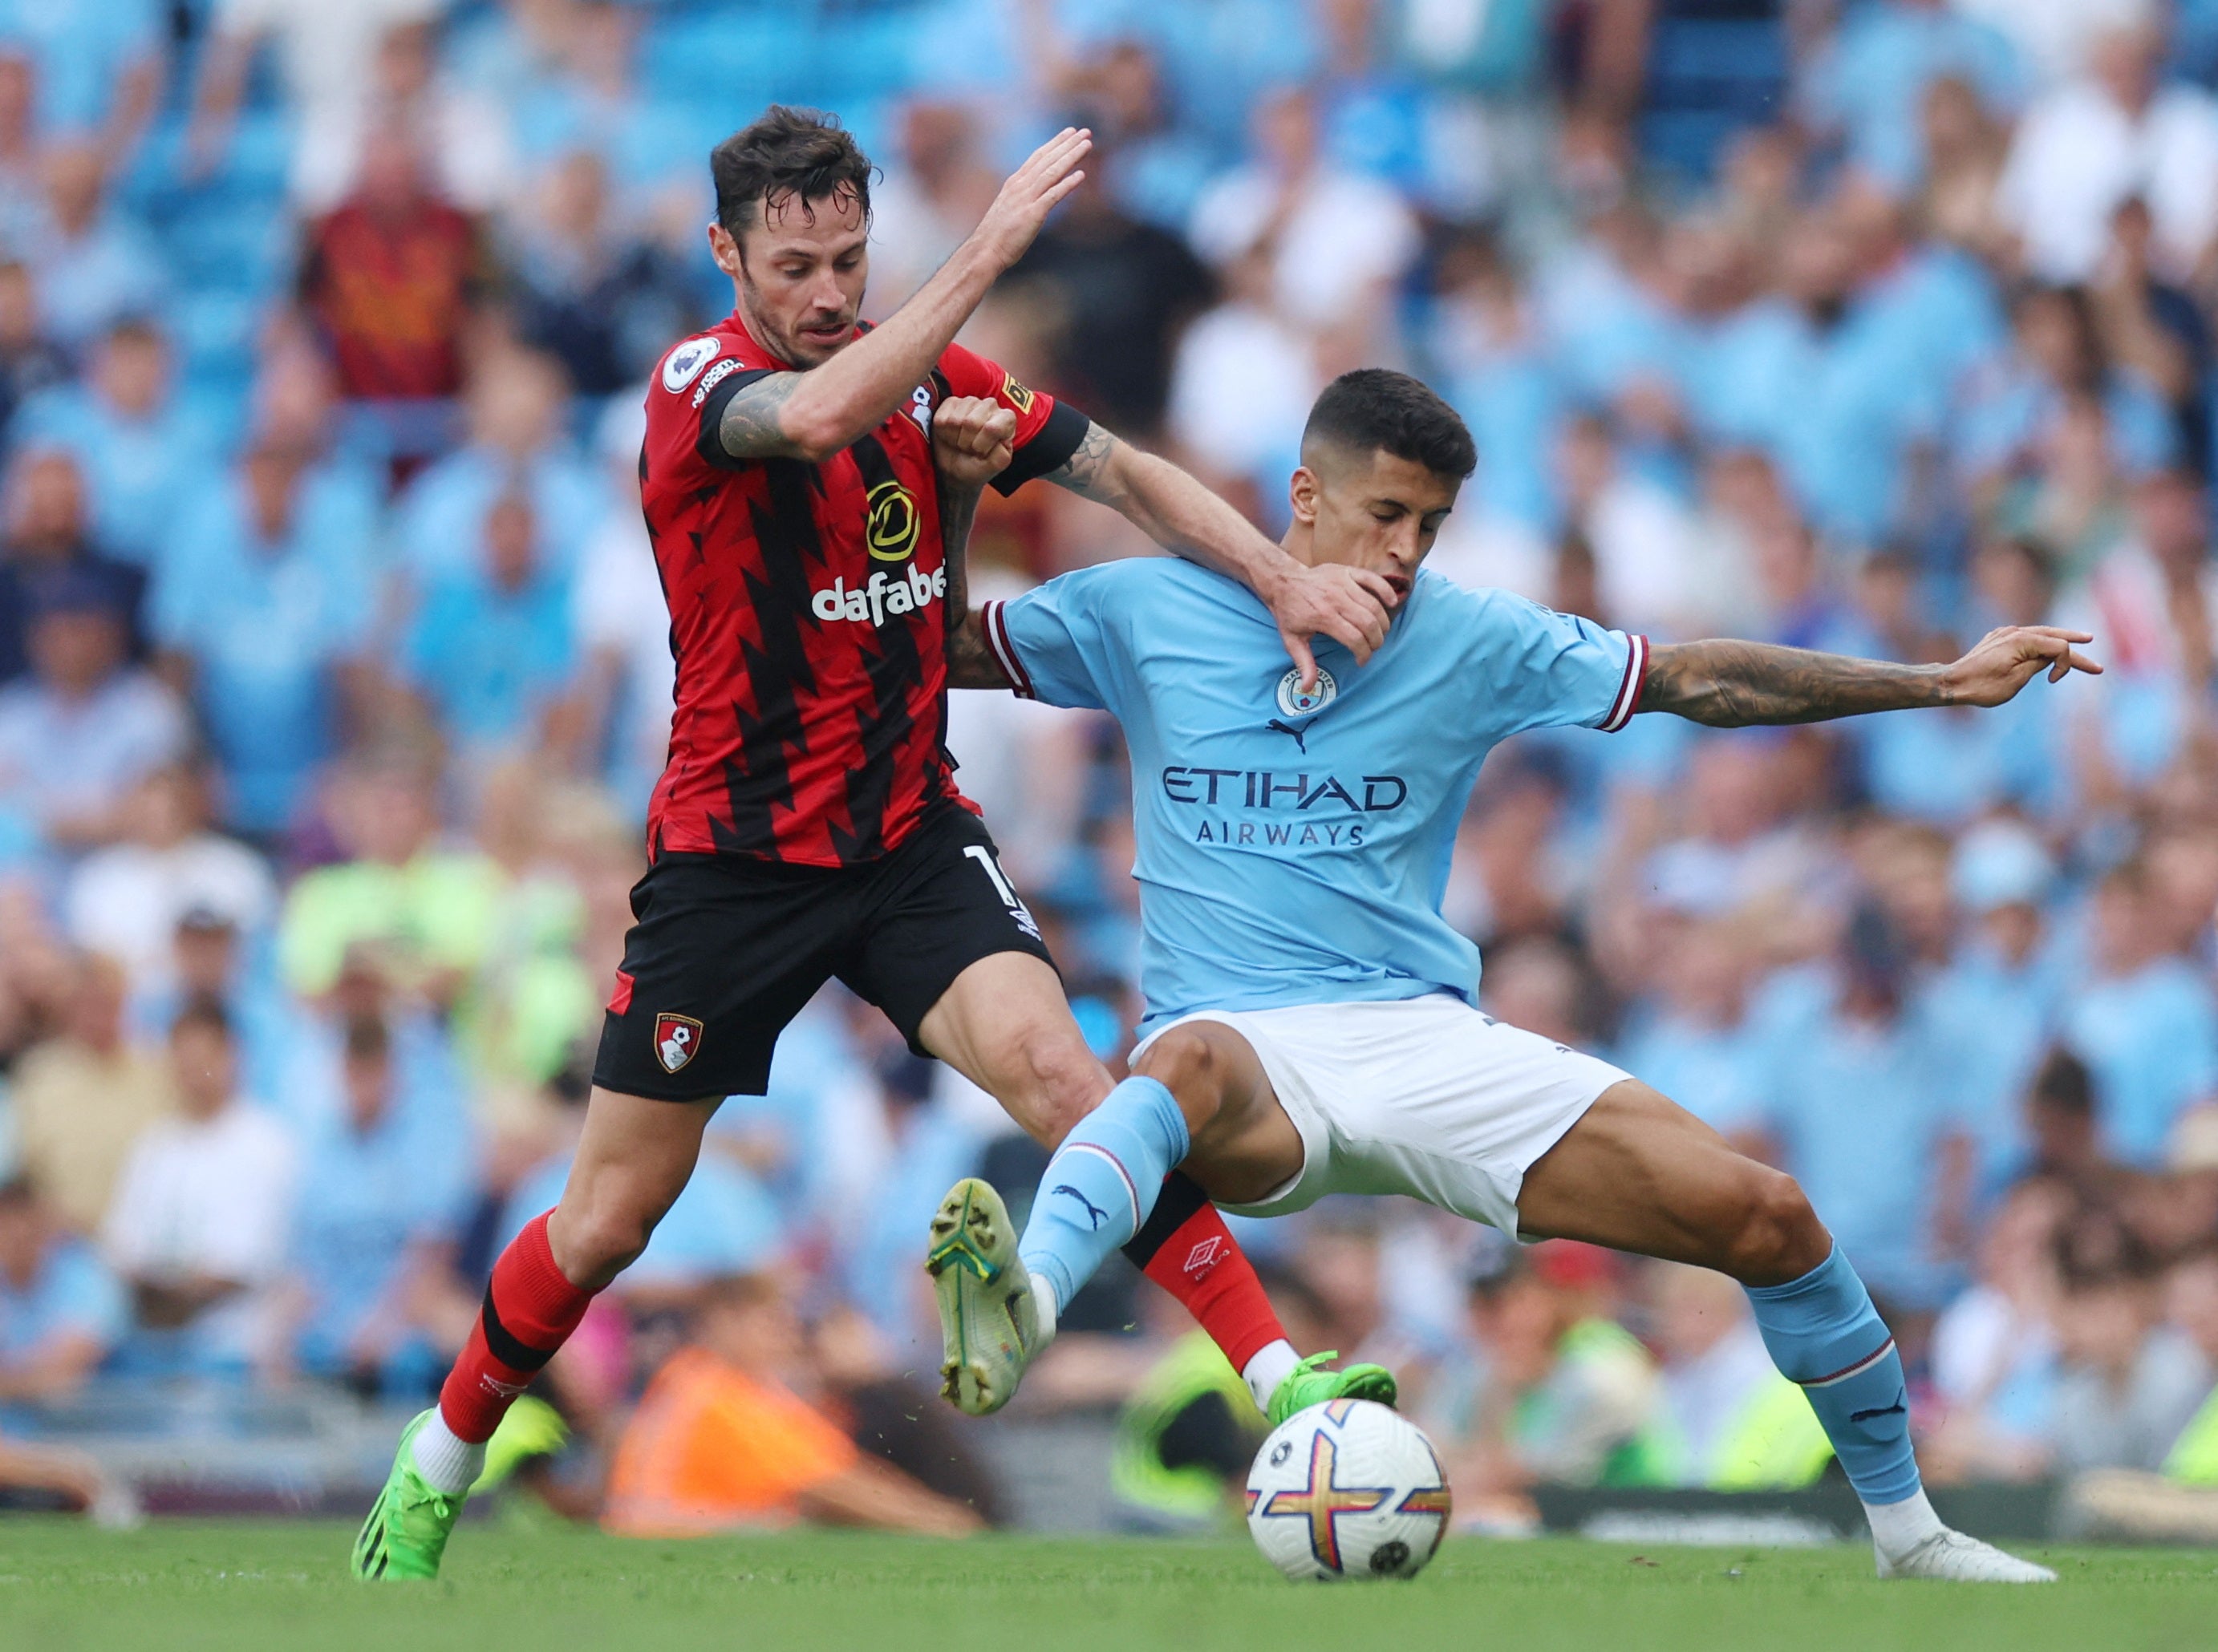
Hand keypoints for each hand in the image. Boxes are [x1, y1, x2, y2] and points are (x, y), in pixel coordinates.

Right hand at [933, 395, 1016, 487]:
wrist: (956, 469)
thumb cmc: (978, 466)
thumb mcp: (994, 467)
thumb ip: (1000, 457)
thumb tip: (994, 438)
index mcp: (1007, 419)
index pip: (992, 428)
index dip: (982, 446)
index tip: (981, 453)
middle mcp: (991, 405)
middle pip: (971, 422)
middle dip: (967, 443)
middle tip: (970, 449)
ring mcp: (970, 401)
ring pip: (955, 420)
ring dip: (955, 438)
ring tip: (961, 442)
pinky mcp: (951, 402)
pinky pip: (941, 419)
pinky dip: (943, 434)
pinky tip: (951, 435)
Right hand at [968, 127, 1091, 271]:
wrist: (984, 251)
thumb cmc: (996, 235)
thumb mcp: (1009, 210)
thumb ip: (1022, 199)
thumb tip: (1033, 198)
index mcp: (1014, 184)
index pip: (1038, 157)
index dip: (1055, 143)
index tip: (1070, 133)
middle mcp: (1020, 187)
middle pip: (1047, 159)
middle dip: (1067, 144)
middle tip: (1085, 131)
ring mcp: (1026, 200)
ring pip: (1052, 172)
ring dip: (1071, 157)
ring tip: (1087, 145)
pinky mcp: (1032, 215)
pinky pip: (1053, 196)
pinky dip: (1067, 184)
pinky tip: (1081, 175)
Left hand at [1261, 560, 1395, 689]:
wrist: (1283, 581)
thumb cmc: (1289, 612)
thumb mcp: (1292, 640)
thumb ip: (1304, 663)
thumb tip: (1307, 687)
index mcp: (1323, 617)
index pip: (1354, 639)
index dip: (1363, 654)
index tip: (1361, 661)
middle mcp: (1335, 599)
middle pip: (1368, 623)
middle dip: (1376, 641)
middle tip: (1373, 648)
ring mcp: (1343, 583)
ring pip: (1374, 605)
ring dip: (1382, 623)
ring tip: (1379, 634)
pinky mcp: (1348, 572)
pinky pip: (1373, 579)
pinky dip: (1386, 591)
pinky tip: (1391, 604)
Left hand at [1941, 625, 2102, 706]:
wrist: (1951, 683)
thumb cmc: (1981, 686)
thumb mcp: (2016, 680)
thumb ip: (2038, 664)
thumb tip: (2049, 656)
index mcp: (2021, 640)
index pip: (2059, 646)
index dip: (2065, 664)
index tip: (2053, 681)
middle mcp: (2014, 631)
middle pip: (2054, 637)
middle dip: (2077, 647)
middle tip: (2097, 663)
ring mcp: (2005, 633)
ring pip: (2041, 633)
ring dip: (2062, 639)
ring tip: (2083, 639)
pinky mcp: (1998, 639)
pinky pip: (2027, 637)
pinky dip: (2042, 642)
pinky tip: (2049, 645)